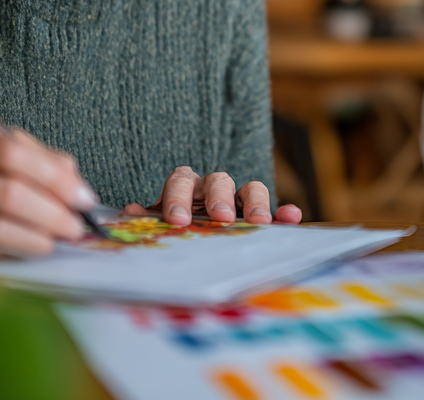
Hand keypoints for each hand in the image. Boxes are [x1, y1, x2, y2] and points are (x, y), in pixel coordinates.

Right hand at [0, 115, 97, 260]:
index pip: (12, 151)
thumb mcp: (10, 157)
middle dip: (51, 209)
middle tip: (75, 223)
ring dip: (40, 230)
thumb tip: (78, 188)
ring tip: (61, 234)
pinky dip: (22, 244)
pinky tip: (38, 244)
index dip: (53, 177)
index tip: (83, 197)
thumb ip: (45, 163)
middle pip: (7, 189)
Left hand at [123, 166, 301, 225]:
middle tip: (221, 217)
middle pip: (219, 179)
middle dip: (220, 197)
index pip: (181, 180)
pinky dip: (283, 213)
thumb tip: (131, 212)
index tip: (178, 220)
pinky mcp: (260, 215)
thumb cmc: (172, 231)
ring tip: (259, 221)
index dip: (178, 197)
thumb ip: (147, 220)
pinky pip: (275, 210)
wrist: (190, 243)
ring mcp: (238, 200)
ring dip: (256, 202)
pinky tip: (292, 217)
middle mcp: (212, 188)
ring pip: (250, 188)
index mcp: (184, 187)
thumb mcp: (157, 226)